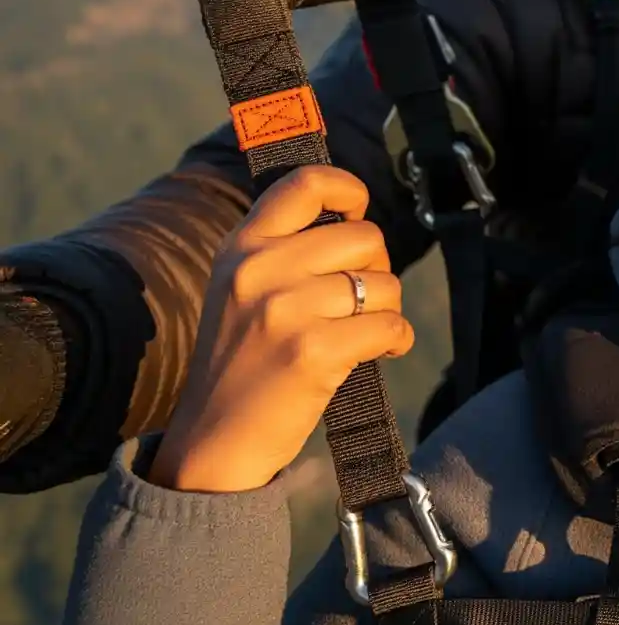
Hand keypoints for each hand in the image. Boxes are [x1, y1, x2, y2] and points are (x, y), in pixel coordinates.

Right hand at [149, 166, 412, 492]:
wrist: (215, 440)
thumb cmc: (243, 362)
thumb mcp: (242, 289)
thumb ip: (284, 250)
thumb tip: (355, 220)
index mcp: (242, 246)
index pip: (305, 184)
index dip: (348, 189)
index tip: (357, 211)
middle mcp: (260, 270)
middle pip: (365, 237)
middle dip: (377, 267)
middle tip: (361, 298)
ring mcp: (285, 310)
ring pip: (384, 283)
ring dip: (387, 310)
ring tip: (360, 332)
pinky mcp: (313, 351)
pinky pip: (391, 326)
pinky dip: (396, 341)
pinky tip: (377, 353)